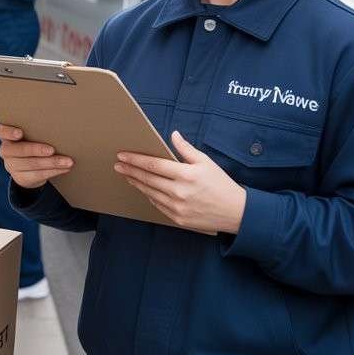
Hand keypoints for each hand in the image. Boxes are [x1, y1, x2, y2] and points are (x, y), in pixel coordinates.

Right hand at [0, 123, 73, 188]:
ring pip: (30, 164)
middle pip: (16, 150)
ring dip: (51, 163)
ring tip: (68, 161)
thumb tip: (60, 120)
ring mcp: (11, 166)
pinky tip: (65, 168)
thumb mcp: (32, 132)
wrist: (29, 165)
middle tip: (52, 150)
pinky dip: (53, 171)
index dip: (8, 132)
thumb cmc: (33, 140)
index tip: (20, 133)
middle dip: (35, 150)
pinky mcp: (20, 178)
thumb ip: (37, 127)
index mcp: (6, 135)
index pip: (0, 131)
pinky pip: (37, 175)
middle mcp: (6, 151)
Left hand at [114, 131, 246, 234]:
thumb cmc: (221, 184)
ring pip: (150, 192)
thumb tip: (173, 135)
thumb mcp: (206, 162)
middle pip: (147, 179)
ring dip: (136, 183)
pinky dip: (149, 195)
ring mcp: (177, 207)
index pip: (154, 165)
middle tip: (118, 164)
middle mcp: (179, 192)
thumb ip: (186, 149)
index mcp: (186, 175)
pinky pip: (157, 205)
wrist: (235, 212)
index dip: (136, 159)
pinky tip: (143, 189)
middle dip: (130, 170)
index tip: (123, 155)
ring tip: (126, 175)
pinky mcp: (178, 219)